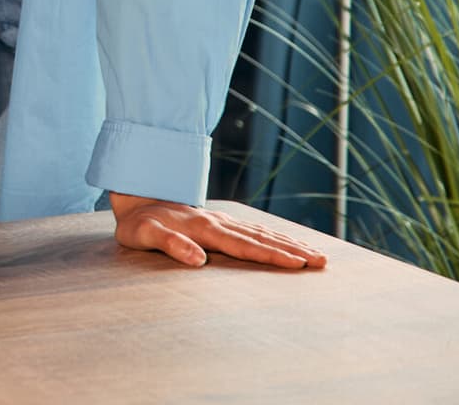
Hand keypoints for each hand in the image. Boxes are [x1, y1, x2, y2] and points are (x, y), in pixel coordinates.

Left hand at [108, 193, 327, 269]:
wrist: (135, 195)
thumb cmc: (137, 223)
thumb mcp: (143, 236)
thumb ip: (170, 245)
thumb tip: (197, 260)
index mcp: (203, 230)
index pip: (244, 247)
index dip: (271, 256)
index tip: (298, 264)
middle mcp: (218, 223)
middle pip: (261, 239)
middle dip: (293, 251)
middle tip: (322, 262)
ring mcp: (221, 220)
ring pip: (262, 232)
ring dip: (289, 243)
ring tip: (317, 254)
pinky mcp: (219, 222)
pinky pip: (253, 229)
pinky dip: (274, 236)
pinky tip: (288, 241)